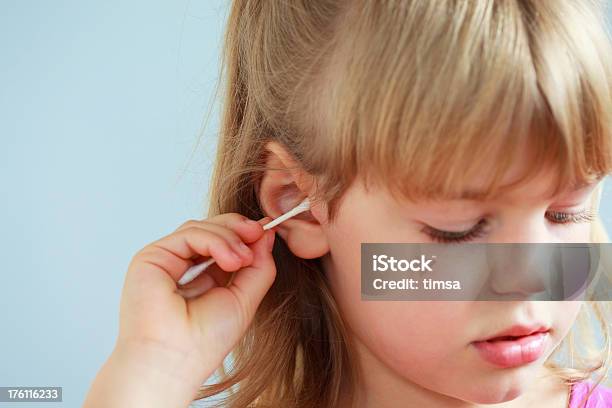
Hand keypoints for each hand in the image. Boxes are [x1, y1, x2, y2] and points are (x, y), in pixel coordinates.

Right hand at [83, 214, 276, 406]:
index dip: (245, 234)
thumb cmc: (204, 341)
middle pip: (211, 230)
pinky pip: (189, 234)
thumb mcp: (245, 298)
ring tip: (243, 260)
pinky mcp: (152, 256)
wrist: (174, 361)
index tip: (267, 230)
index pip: (223, 243)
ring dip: (230, 237)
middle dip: (239, 229)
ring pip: (201, 228)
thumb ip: (258, 266)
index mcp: (201, 278)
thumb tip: (266, 233)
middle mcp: (181, 266)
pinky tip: (231, 259)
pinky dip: (215, 241)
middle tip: (260, 232)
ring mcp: (166, 260)